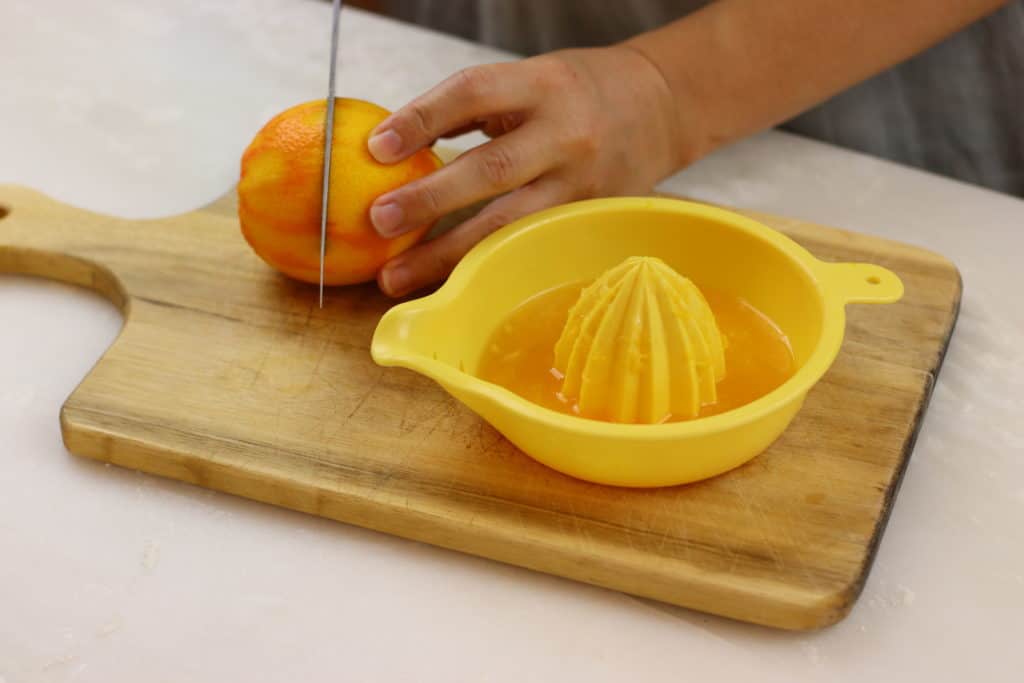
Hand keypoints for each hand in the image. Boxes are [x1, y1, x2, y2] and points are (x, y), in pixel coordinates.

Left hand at [366, 45, 684, 296]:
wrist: (660, 107)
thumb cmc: (579, 91)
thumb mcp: (530, 78)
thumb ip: (474, 108)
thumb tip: (400, 143)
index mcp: (543, 86)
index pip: (473, 94)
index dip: (421, 119)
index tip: (376, 147)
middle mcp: (565, 135)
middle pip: (491, 169)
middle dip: (429, 199)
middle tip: (379, 221)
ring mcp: (580, 185)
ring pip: (508, 227)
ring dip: (445, 255)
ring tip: (395, 277)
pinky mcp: (586, 221)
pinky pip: (525, 248)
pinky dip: (480, 267)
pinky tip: (445, 284)